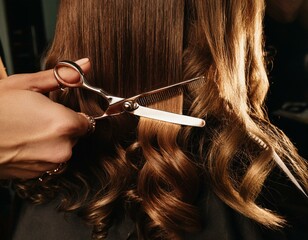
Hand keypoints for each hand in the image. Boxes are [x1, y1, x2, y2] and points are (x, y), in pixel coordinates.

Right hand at [0, 58, 90, 179]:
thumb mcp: (26, 85)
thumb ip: (62, 76)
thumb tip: (85, 64)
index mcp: (65, 124)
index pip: (87, 121)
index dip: (71, 115)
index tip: (58, 111)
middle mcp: (62, 148)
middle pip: (74, 135)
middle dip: (61, 126)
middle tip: (37, 117)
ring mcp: (49, 165)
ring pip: (62, 149)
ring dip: (51, 140)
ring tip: (26, 130)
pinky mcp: (36, 175)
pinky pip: (48, 162)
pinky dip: (40, 153)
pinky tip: (22, 143)